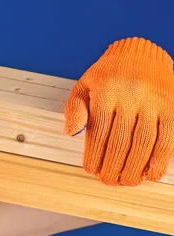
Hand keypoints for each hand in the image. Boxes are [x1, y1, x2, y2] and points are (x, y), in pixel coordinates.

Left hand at [64, 37, 173, 185]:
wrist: (141, 54)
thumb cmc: (107, 76)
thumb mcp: (84, 85)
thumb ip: (75, 109)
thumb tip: (71, 132)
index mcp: (106, 91)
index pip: (99, 130)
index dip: (94, 154)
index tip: (90, 169)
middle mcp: (131, 96)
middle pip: (121, 140)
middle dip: (113, 166)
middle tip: (108, 181)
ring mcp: (154, 103)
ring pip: (145, 142)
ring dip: (135, 167)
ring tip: (127, 181)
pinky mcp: (171, 108)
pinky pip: (168, 138)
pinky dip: (161, 159)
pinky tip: (151, 173)